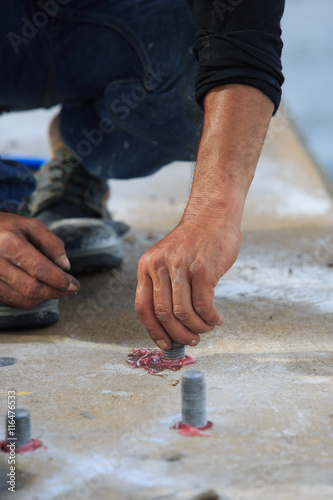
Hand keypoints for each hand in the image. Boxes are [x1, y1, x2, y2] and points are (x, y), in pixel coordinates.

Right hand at [0, 213, 79, 307]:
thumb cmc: (6, 226)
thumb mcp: (31, 225)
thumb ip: (52, 244)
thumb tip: (65, 267)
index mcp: (9, 243)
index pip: (40, 269)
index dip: (60, 280)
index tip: (74, 285)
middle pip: (32, 288)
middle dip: (55, 292)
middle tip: (69, 290)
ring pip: (23, 299)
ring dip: (44, 298)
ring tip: (56, 291)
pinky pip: (13, 300)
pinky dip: (30, 300)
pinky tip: (41, 292)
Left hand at [135, 214, 240, 347]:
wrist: (213, 215)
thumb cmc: (194, 242)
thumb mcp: (167, 259)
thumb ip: (165, 285)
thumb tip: (171, 324)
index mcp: (147, 266)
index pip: (143, 307)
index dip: (153, 331)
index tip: (165, 344)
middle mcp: (159, 266)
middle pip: (163, 314)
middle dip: (178, 334)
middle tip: (192, 340)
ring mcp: (181, 267)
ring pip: (183, 313)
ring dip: (197, 328)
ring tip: (207, 328)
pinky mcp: (202, 269)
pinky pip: (203, 305)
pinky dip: (211, 318)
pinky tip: (217, 319)